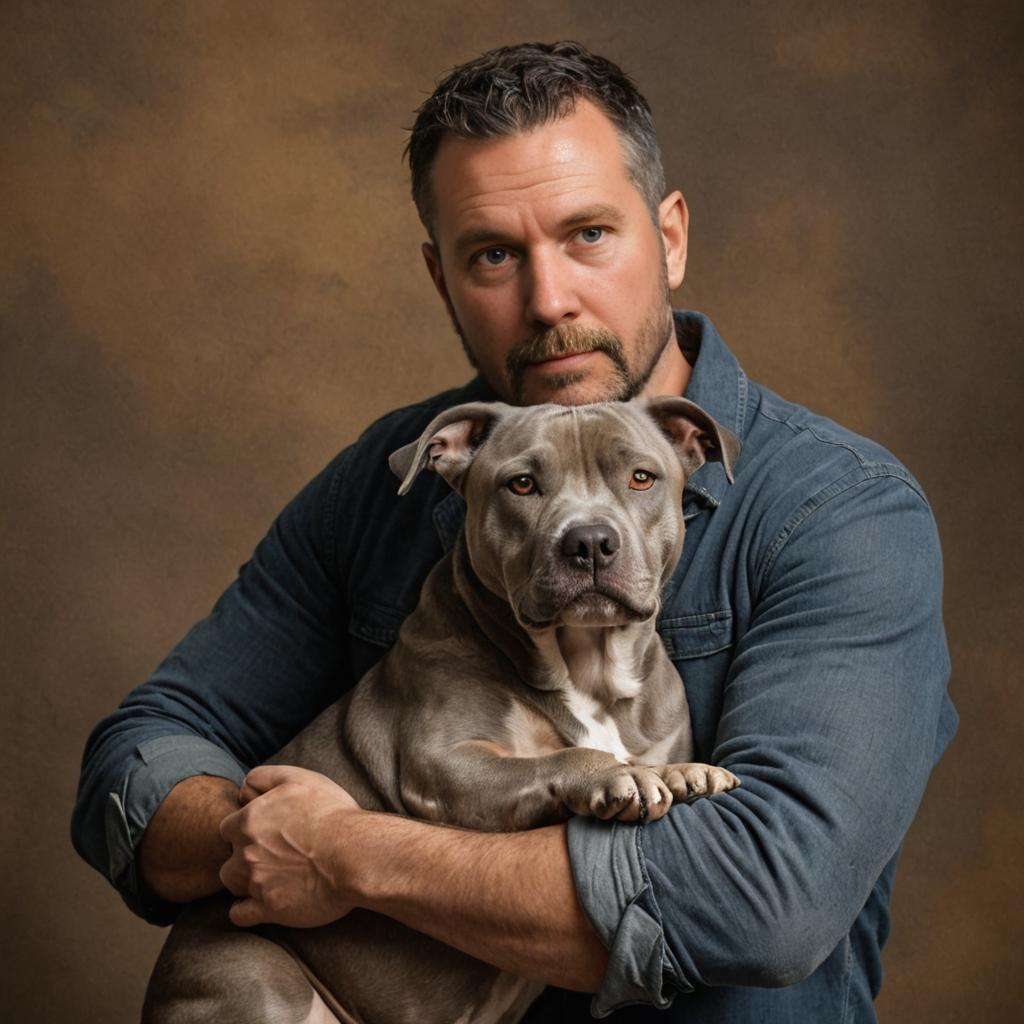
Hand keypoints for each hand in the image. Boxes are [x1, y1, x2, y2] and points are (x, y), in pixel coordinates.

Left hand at [218, 764, 360, 928]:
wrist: (354, 855)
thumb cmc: (331, 814)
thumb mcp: (299, 778)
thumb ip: (264, 776)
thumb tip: (243, 786)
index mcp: (249, 821)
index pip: (227, 828)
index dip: (244, 829)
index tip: (263, 832)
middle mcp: (246, 852)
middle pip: (228, 857)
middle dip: (244, 855)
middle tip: (270, 853)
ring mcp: (256, 882)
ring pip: (231, 883)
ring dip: (244, 880)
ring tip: (267, 876)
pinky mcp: (269, 908)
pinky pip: (240, 915)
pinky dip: (245, 910)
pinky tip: (260, 902)